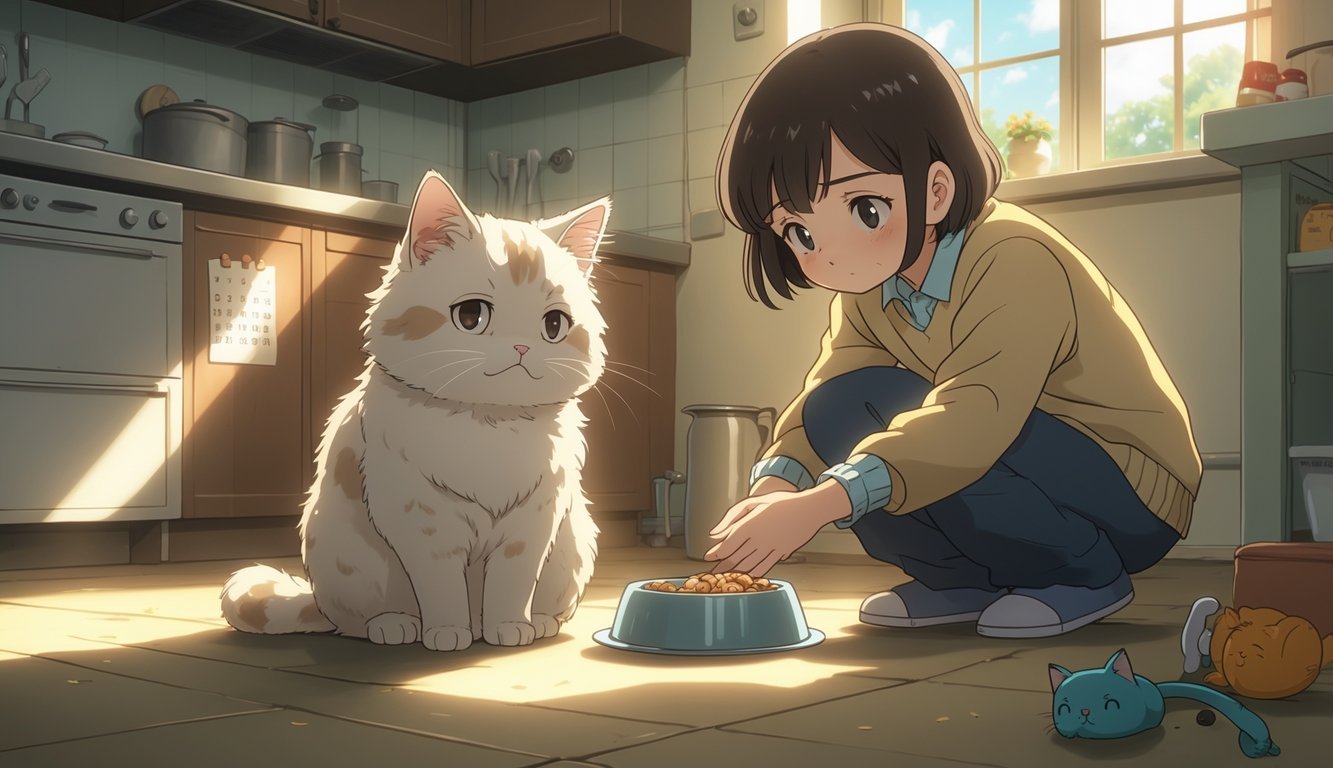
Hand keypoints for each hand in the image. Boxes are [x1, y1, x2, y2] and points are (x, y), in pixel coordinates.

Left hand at [704, 479, 851, 576]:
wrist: (809, 509)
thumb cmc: (781, 502)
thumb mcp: (753, 503)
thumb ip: (731, 518)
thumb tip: (714, 534)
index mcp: (750, 525)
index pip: (727, 544)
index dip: (716, 553)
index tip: (707, 557)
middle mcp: (759, 539)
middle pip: (735, 557)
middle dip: (722, 566)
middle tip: (711, 574)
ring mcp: (771, 548)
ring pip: (748, 565)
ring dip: (735, 573)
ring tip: (724, 578)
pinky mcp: (781, 553)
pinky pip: (764, 567)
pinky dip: (753, 573)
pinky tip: (746, 577)